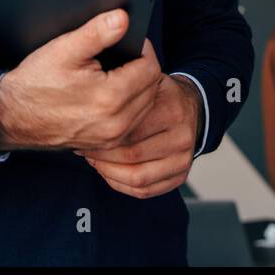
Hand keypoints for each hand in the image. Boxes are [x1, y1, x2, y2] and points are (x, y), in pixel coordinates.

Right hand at [0, 9, 162, 151]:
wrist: (10, 118)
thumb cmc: (34, 84)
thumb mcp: (63, 50)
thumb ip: (97, 32)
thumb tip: (123, 18)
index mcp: (110, 97)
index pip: (150, 68)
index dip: (143, 49)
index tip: (131, 40)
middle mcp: (116, 122)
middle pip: (152, 88)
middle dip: (143, 67)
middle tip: (125, 54)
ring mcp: (111, 137)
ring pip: (146, 106)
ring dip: (139, 87)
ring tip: (121, 72)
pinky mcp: (105, 145)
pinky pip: (133, 122)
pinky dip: (130, 106)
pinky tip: (115, 93)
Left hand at [74, 74, 200, 198]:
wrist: (190, 107)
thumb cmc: (160, 96)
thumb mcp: (147, 82)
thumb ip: (126, 91)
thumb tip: (90, 104)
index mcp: (172, 112)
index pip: (130, 132)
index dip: (102, 135)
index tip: (85, 132)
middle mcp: (182, 138)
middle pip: (131, 157)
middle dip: (101, 155)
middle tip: (84, 148)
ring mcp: (183, 161)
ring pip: (137, 178)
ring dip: (109, 172)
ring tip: (95, 160)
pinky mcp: (181, 177)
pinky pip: (145, 191)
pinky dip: (122, 185)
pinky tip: (108, 171)